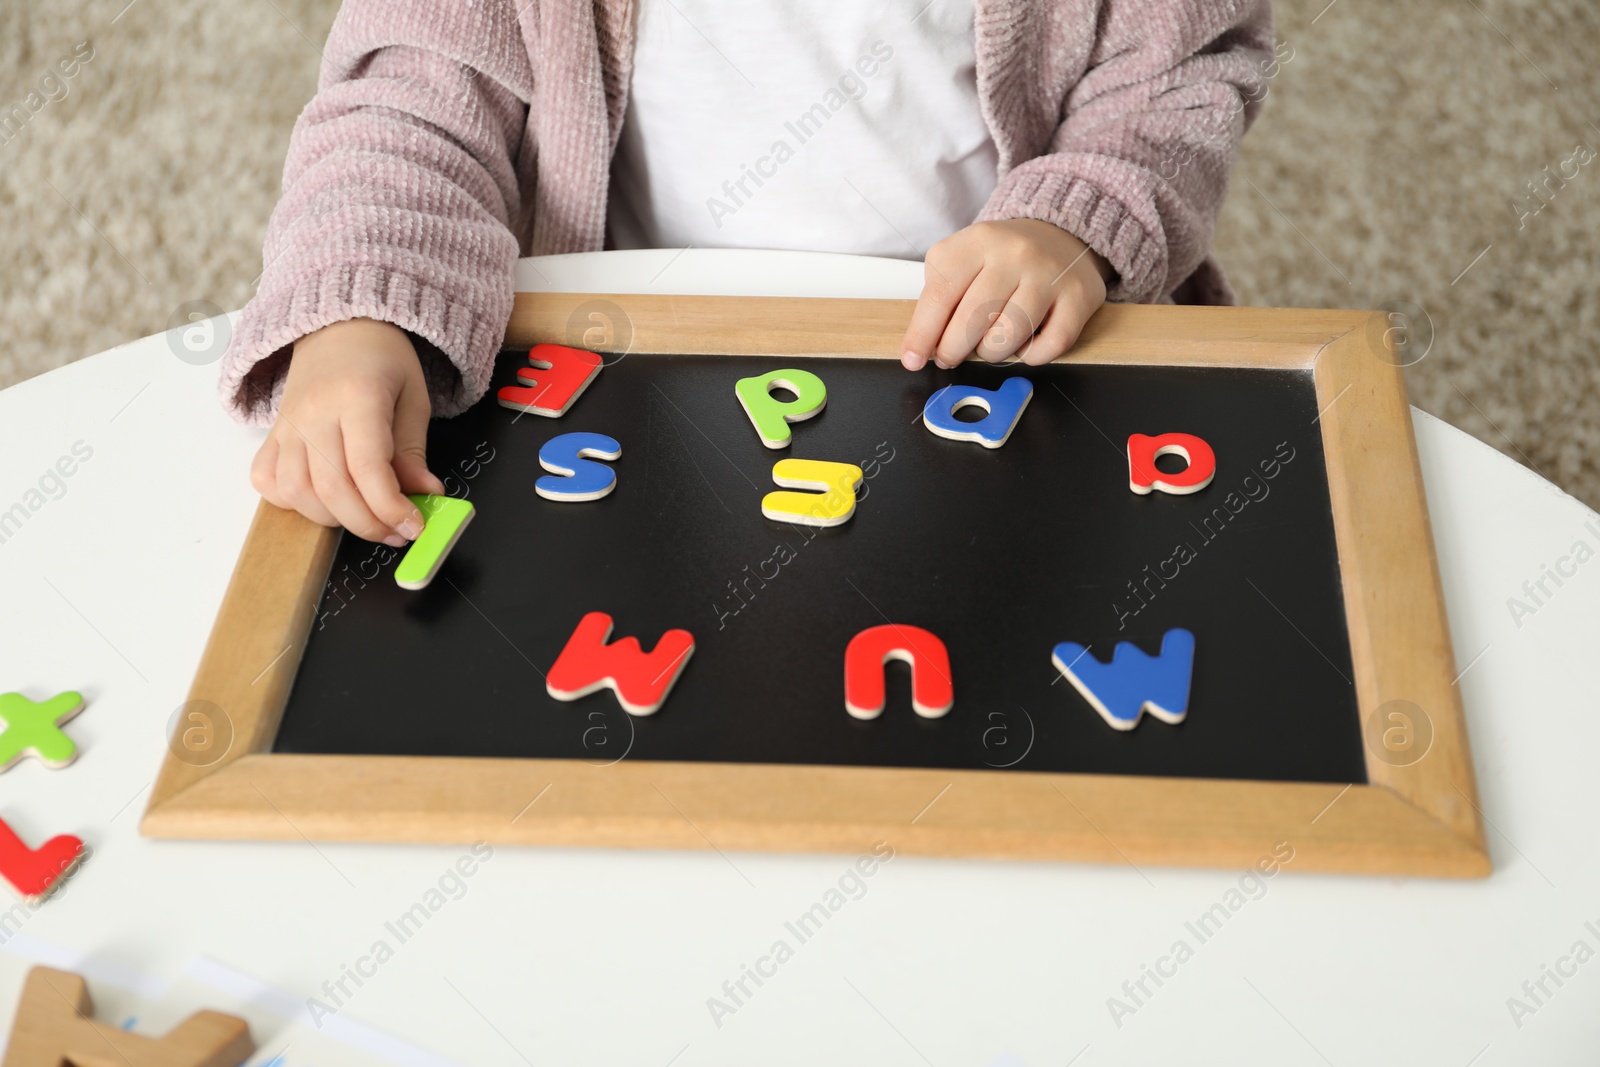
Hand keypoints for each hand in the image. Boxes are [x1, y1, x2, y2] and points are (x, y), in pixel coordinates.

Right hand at [250, 318, 445, 544]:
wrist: (339, 328)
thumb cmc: (381, 360)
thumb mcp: (414, 400)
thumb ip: (414, 452)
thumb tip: (425, 495)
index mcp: (357, 397)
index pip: (368, 468)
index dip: (390, 507)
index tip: (413, 526)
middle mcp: (315, 412)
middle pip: (331, 488)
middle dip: (368, 523)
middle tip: (395, 531)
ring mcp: (288, 424)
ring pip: (296, 492)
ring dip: (331, 518)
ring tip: (363, 515)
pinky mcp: (272, 434)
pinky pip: (268, 481)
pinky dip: (292, 502)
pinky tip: (322, 500)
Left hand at [901, 218, 1111, 370]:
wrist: (1060, 234)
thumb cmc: (1001, 259)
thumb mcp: (962, 260)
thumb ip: (940, 297)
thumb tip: (922, 348)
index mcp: (978, 241)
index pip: (941, 294)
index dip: (922, 334)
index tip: (912, 359)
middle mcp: (1015, 253)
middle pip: (973, 319)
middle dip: (953, 349)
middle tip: (950, 356)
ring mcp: (1050, 274)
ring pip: (1010, 336)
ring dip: (991, 354)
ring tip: (988, 346)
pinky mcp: (1079, 296)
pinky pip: (1050, 345)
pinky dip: (1031, 356)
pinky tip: (1024, 344)